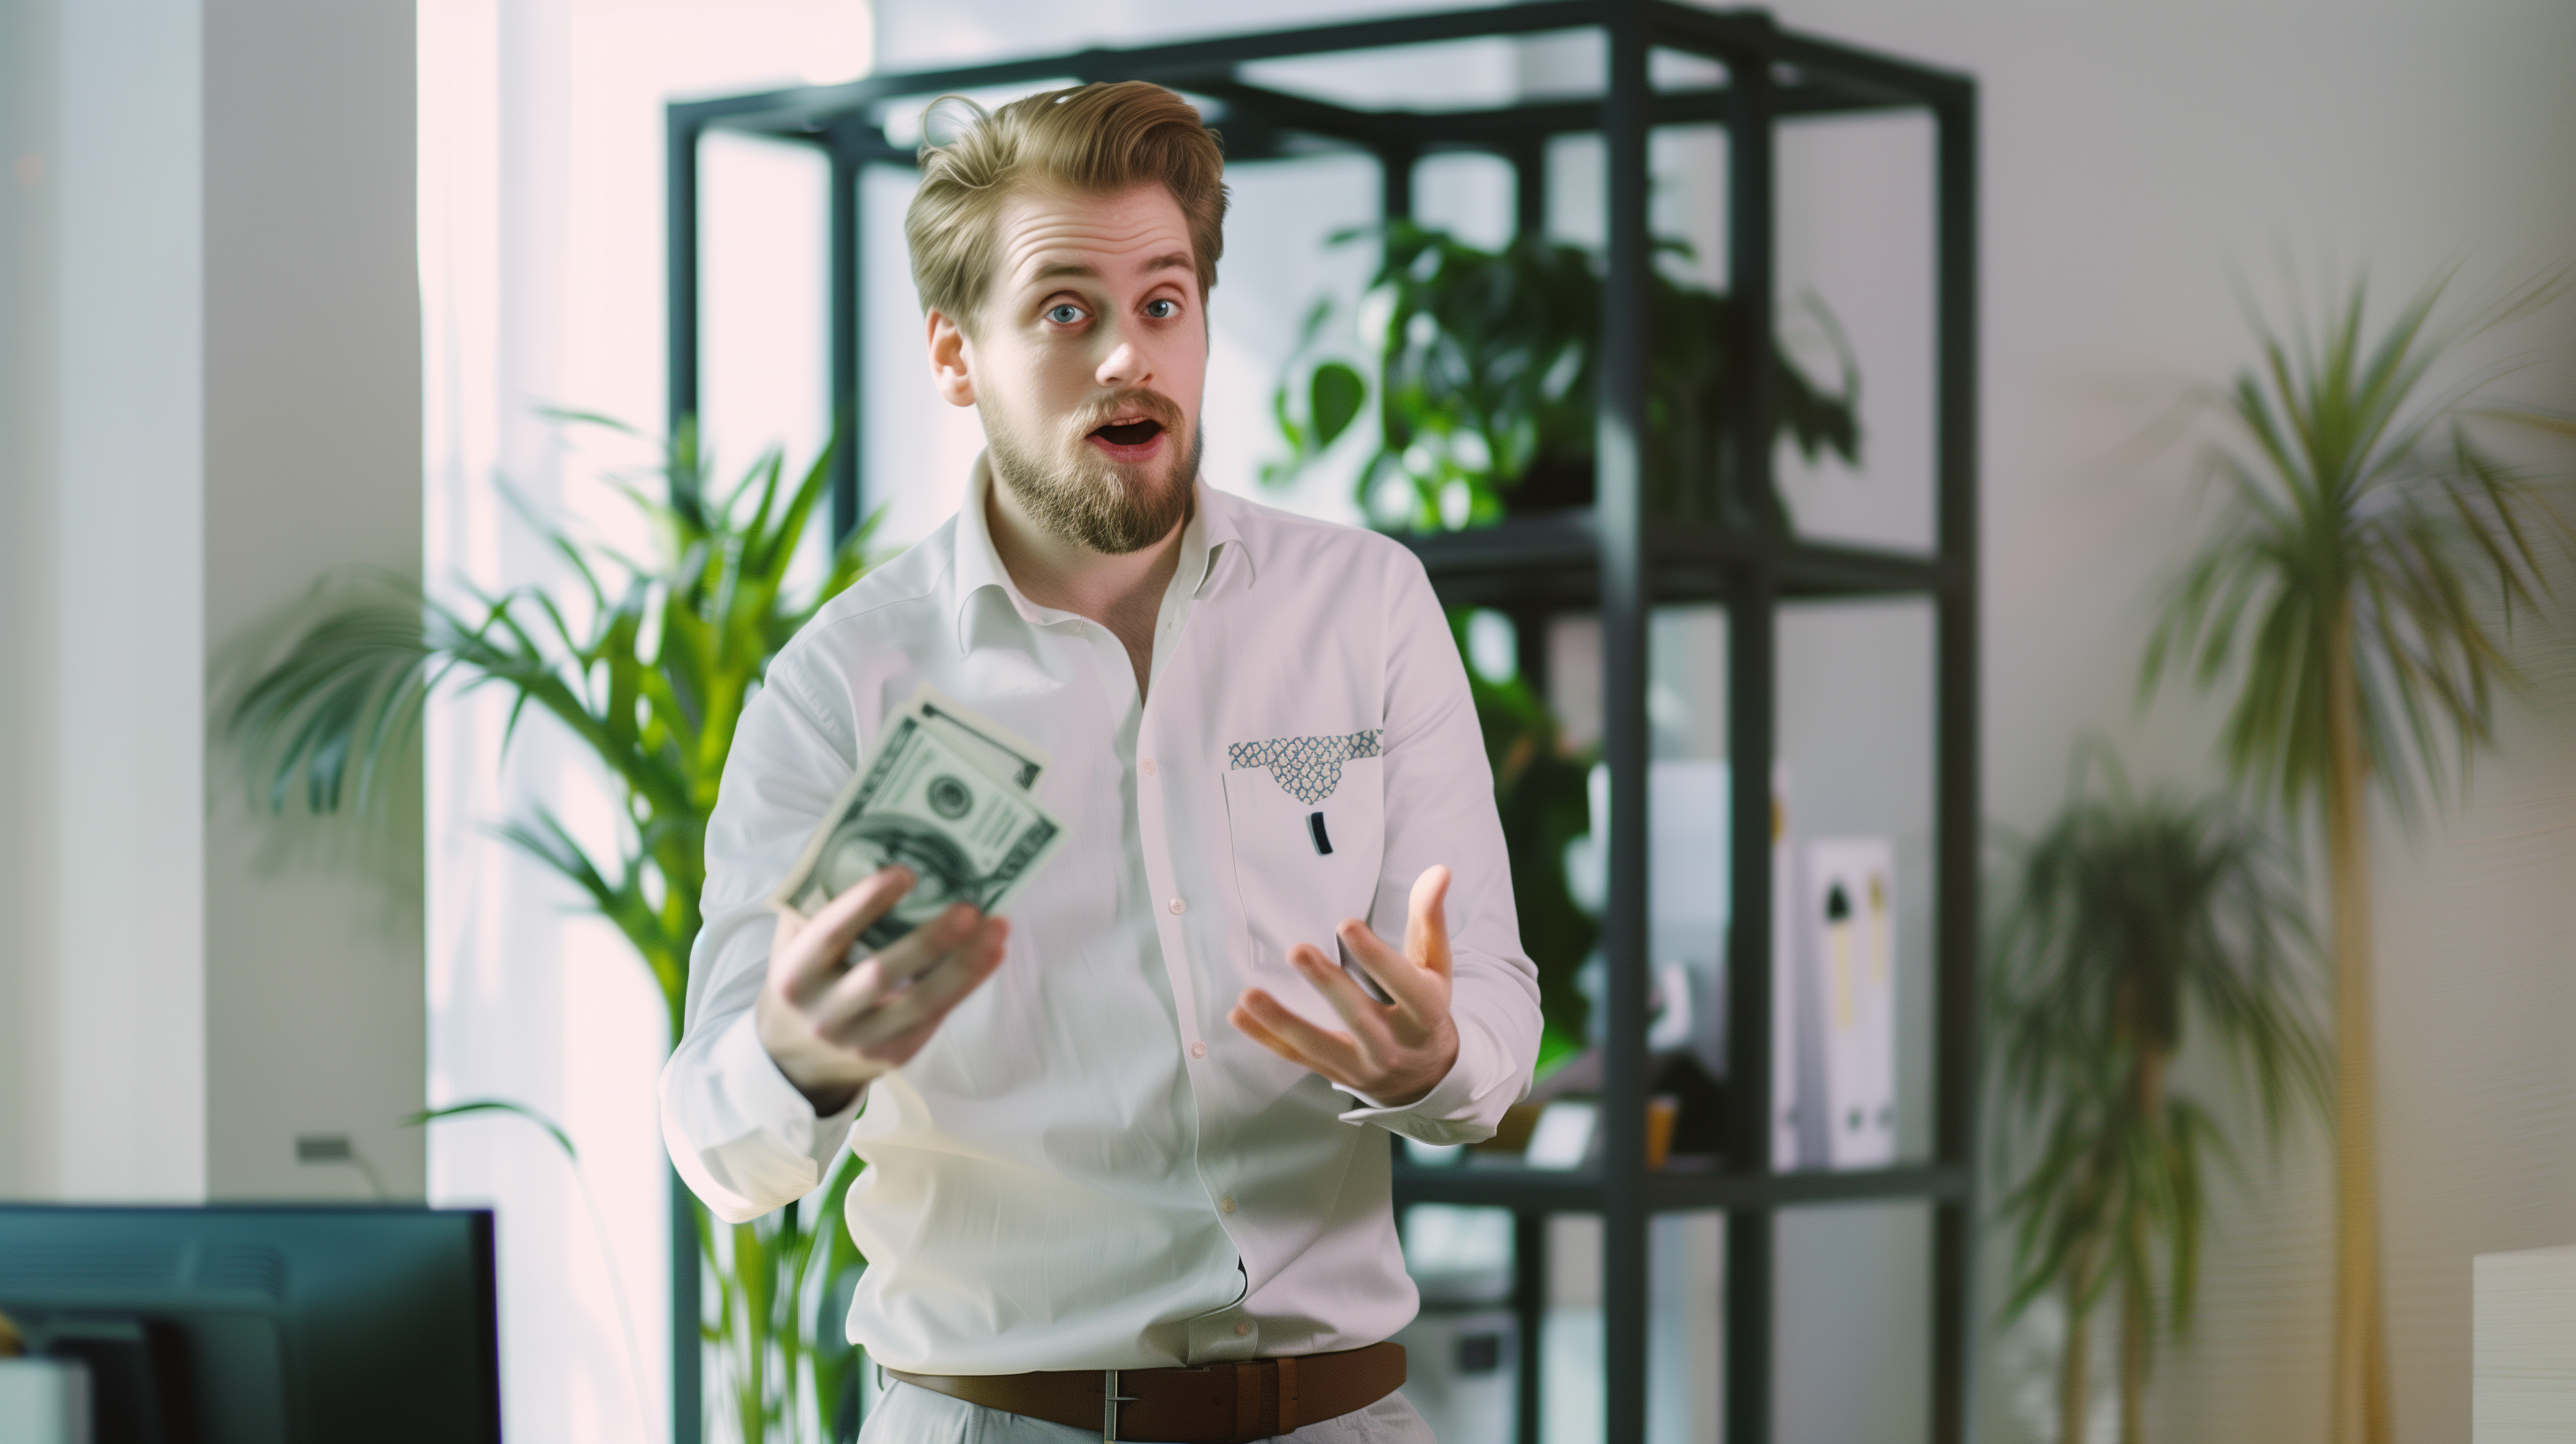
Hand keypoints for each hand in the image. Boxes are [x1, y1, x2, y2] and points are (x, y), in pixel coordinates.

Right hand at [754, 866, 1010, 1113]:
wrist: (795, 1060)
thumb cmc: (804, 984)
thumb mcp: (793, 949)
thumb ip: (818, 908)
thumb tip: (869, 851)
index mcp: (795, 977)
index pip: (830, 935)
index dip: (866, 903)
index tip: (905, 873)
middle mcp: (825, 1014)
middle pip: (882, 974)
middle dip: (930, 940)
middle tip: (970, 908)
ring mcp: (861, 1041)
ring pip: (922, 1002)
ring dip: (965, 965)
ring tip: (997, 929)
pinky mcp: (894, 1056)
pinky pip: (936, 1017)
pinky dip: (967, 984)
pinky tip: (990, 955)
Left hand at [1229, 865, 1459, 1106]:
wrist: (1427, 1076)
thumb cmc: (1427, 1009)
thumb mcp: (1436, 967)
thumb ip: (1430, 919)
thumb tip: (1438, 872)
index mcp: (1426, 1014)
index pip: (1404, 986)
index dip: (1376, 957)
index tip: (1346, 925)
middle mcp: (1395, 1045)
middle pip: (1359, 1017)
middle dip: (1327, 985)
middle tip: (1297, 951)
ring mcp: (1363, 1065)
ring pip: (1320, 1046)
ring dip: (1283, 1021)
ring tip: (1249, 994)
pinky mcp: (1336, 1074)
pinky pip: (1297, 1057)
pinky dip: (1267, 1038)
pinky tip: (1239, 1015)